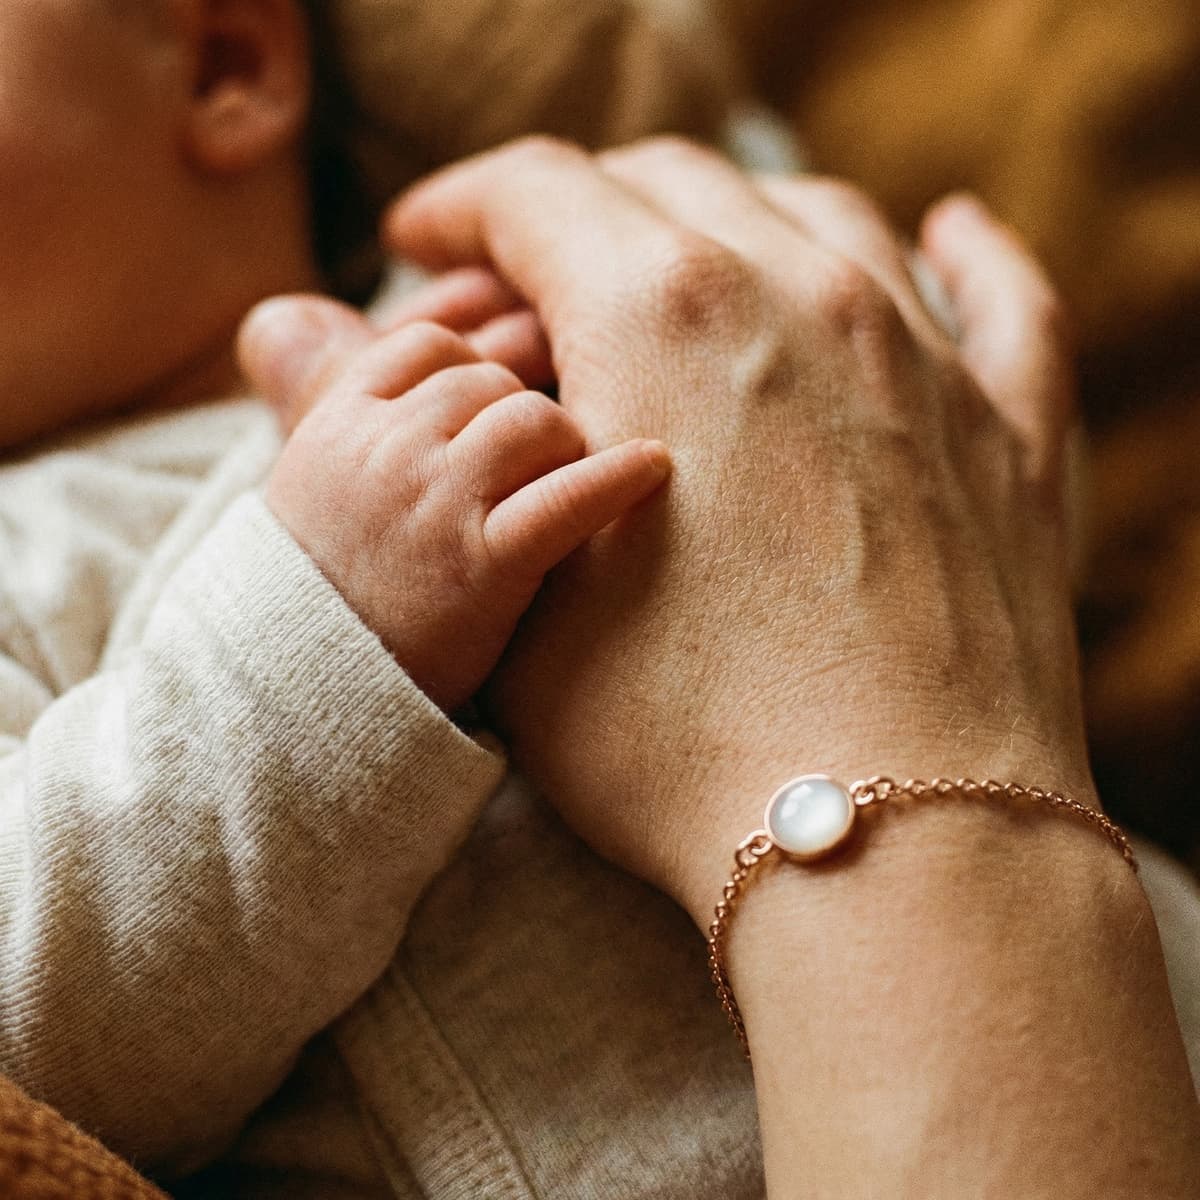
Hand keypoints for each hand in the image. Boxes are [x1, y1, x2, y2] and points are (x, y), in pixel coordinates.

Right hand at [238, 304, 668, 710]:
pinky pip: (565, 497)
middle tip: (546, 459)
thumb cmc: (321, 591)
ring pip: (531, 421)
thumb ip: (332, 394)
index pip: (429, 343)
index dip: (480, 361)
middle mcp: (381, 449)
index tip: (508, 397)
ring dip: (564, 445)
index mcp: (336, 422)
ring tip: (566, 486)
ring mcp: (430, 503)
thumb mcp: (310, 480)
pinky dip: (616, 479)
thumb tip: (329, 312)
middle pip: (489, 378)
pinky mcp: (480, 567)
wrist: (302, 704)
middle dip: (527, 411)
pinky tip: (653, 468)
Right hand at [381, 137, 1086, 921]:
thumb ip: (416, 443)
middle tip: (531, 279)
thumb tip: (286, 331)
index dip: (458, 207)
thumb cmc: (676, 743)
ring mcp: (918, 350)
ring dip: (730, 221)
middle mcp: (796, 292)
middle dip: (576, 214)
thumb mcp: (507, 597)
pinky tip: (948, 233)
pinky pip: (995, 298)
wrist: (886, 846)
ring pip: (813, 215)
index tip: (422, 238)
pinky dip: (965, 256)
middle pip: (665, 186)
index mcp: (656, 316)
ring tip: (685, 272)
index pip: (532, 195)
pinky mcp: (1005, 428)